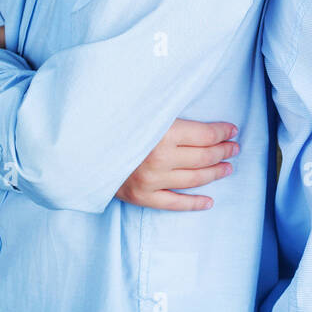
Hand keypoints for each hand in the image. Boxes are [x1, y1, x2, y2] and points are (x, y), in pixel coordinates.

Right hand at [113, 119, 239, 210]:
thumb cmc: (113, 122)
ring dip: (215, 173)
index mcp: (163, 133)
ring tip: (227, 168)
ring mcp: (151, 181)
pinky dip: (194, 204)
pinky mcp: (142, 197)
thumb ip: (167, 110)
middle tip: (234, 147)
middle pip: (204, 157)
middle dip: (223, 151)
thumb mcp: (143, 109)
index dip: (223, 132)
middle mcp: (160, 159)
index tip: (232, 129)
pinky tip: (209, 202)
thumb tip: (194, 107)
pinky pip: (174, 204)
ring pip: (194, 180)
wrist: (77, 148)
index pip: (205, 135)